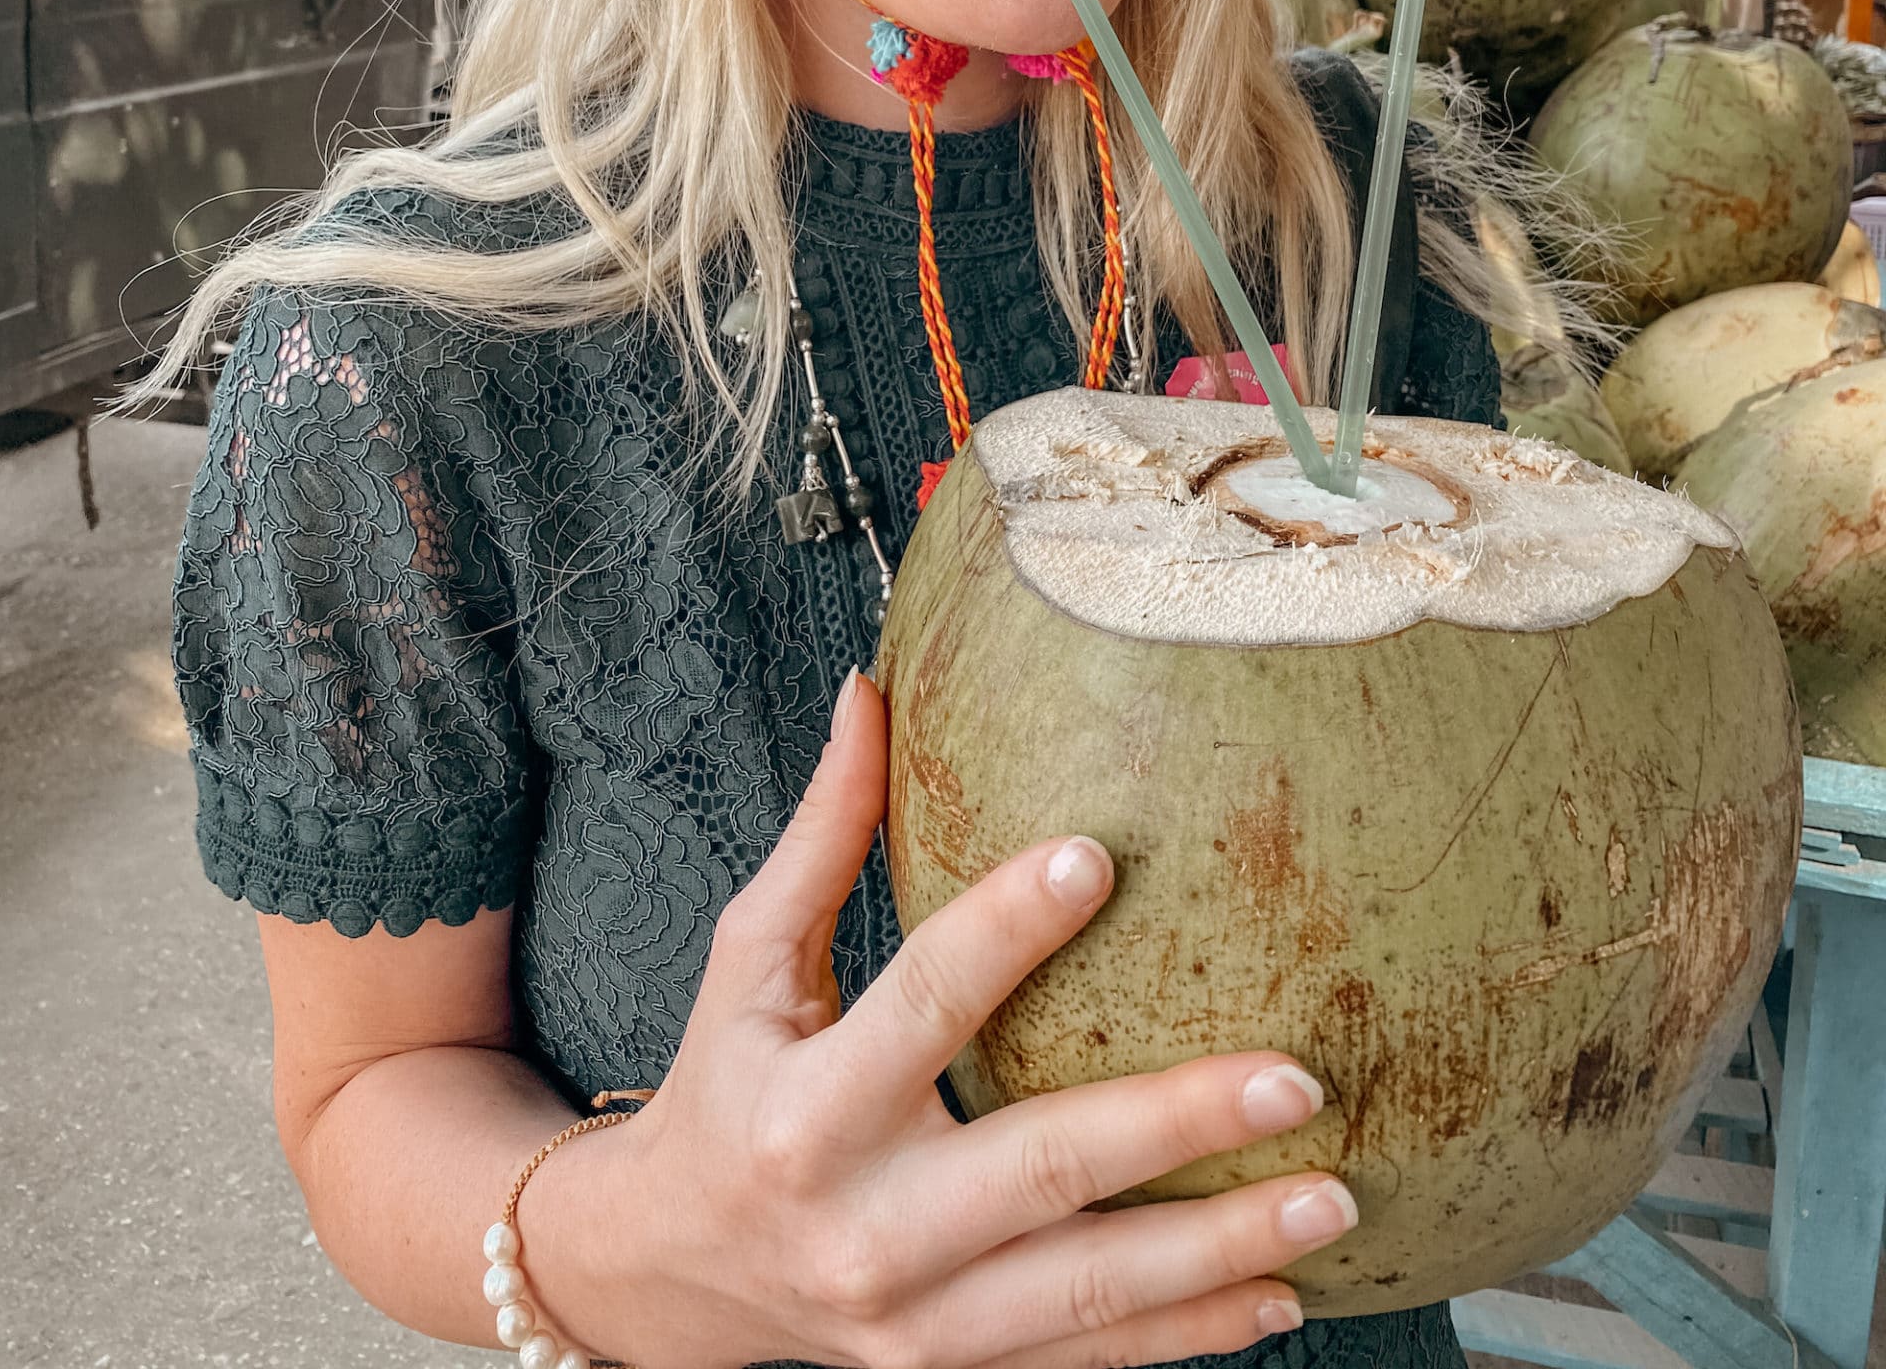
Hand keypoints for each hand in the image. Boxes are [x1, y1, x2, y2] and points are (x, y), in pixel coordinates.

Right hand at [533, 672, 1353, 1368]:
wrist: (659, 1278)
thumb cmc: (720, 1086)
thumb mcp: (747, 960)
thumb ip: (821, 837)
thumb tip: (871, 690)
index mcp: (804, 1109)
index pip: (923, 1005)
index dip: (1005, 929)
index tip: (1098, 855)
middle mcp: (861, 1226)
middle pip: (1038, 1173)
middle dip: (1175, 1127)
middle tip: (1296, 1077)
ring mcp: (912, 1324)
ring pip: (1086, 1294)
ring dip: (1220, 1253)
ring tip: (1332, 1196)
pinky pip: (1086, 1365)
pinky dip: (1189, 1339)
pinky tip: (1283, 1297)